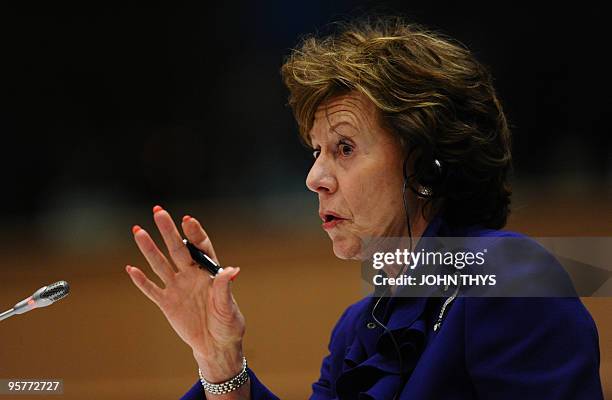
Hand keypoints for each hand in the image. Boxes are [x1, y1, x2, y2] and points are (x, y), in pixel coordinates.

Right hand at [126, 205, 245, 381]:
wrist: (216, 346)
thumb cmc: (228, 324)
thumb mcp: (228, 307)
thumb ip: (225, 288)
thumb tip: (232, 270)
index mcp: (209, 272)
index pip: (200, 247)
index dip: (194, 233)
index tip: (187, 220)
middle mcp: (191, 275)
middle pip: (177, 248)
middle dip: (167, 230)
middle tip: (158, 211)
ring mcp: (177, 288)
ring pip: (160, 264)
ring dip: (149, 248)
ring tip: (138, 230)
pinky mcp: (167, 304)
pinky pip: (152, 290)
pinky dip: (141, 280)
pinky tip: (130, 268)